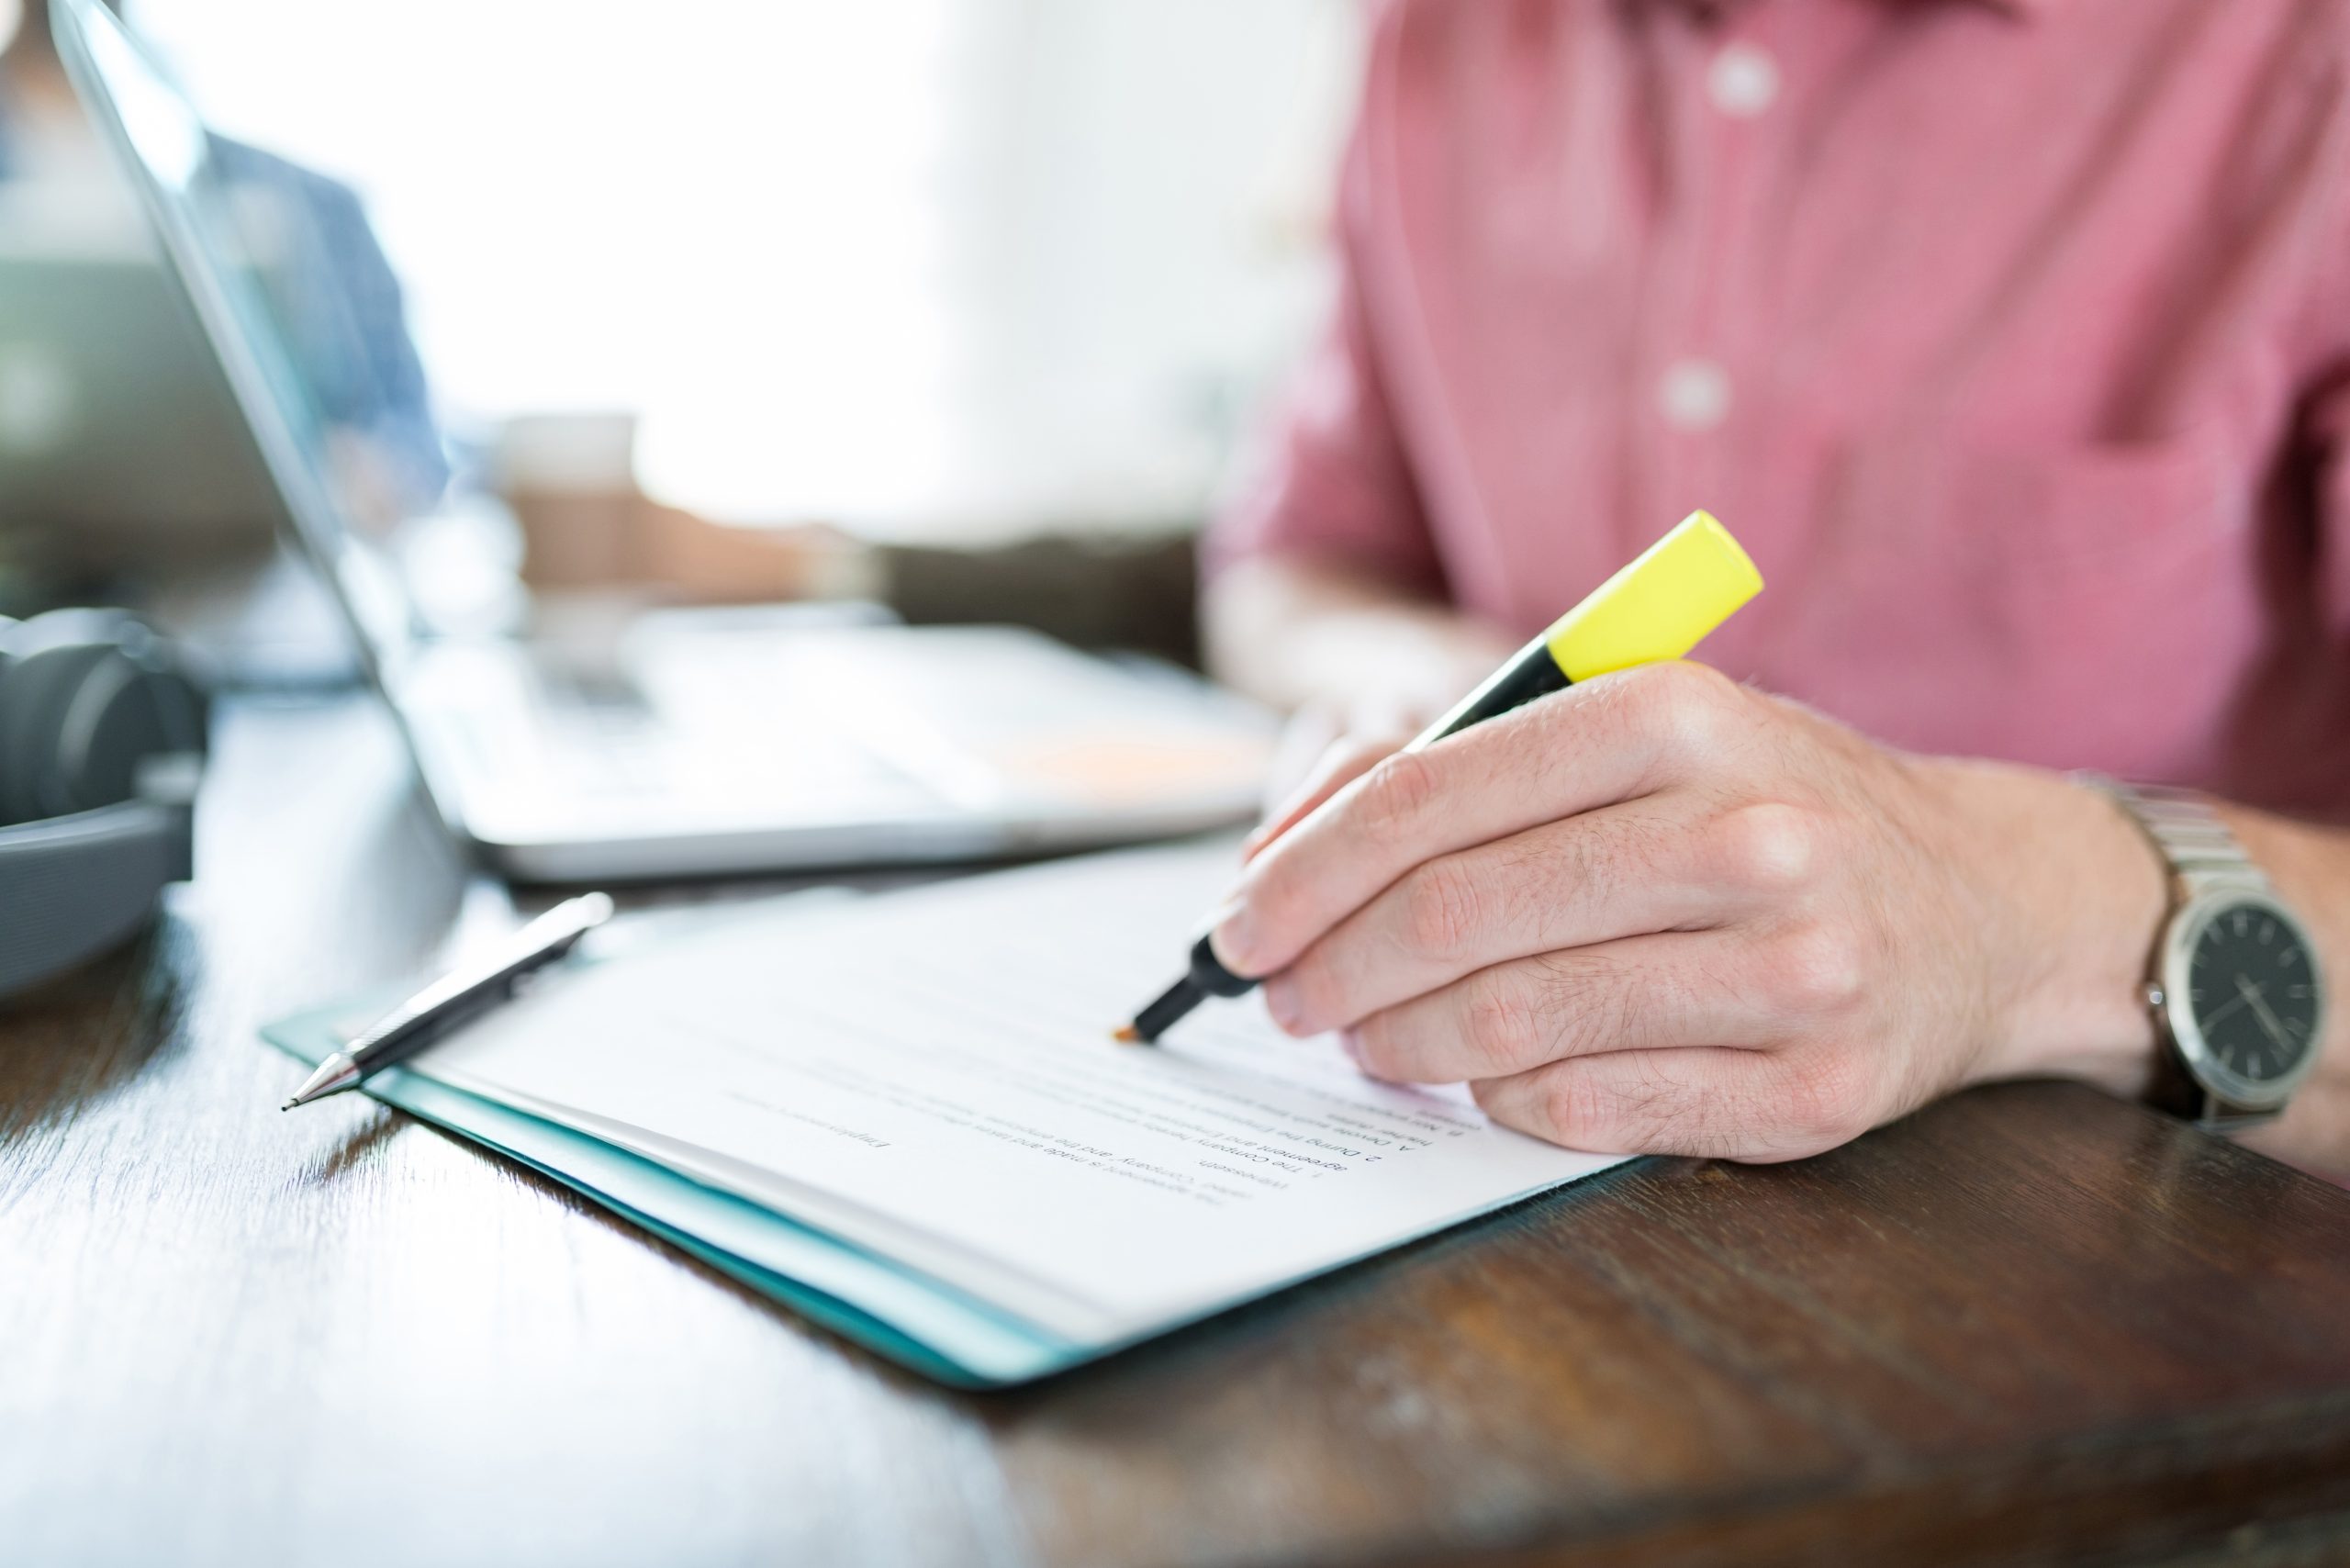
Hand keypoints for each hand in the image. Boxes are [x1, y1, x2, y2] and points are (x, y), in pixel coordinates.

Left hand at [1211, 662, 2169, 1160]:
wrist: (1984, 901)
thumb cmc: (1768, 804)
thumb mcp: (1643, 734)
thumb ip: (1467, 767)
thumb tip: (1286, 852)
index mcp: (1676, 713)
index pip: (1427, 796)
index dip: (1303, 871)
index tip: (1237, 921)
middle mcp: (1746, 831)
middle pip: (1454, 915)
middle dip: (1330, 968)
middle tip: (1285, 997)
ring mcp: (1794, 966)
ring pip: (1512, 1022)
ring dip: (1401, 1044)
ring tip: (1367, 1041)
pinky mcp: (1816, 1086)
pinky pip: (1591, 1107)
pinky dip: (1502, 1100)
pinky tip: (1481, 1078)